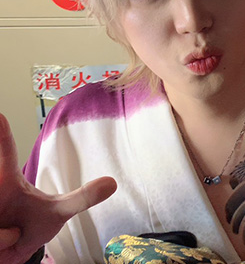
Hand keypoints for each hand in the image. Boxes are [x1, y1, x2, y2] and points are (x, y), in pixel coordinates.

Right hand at [0, 113, 116, 263]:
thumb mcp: (59, 212)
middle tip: (13, 224)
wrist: (14, 251)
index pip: (7, 155)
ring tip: (11, 232)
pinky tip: (2, 242)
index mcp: (9, 181)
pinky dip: (2, 245)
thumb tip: (113, 182)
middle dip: (5, 219)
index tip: (0, 116)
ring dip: (8, 236)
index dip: (3, 136)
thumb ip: (83, 198)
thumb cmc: (32, 224)